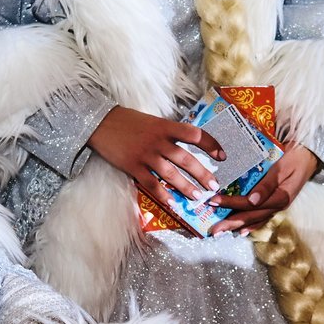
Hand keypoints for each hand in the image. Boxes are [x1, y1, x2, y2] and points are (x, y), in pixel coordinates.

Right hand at [87, 106, 224, 206]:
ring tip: (198, 197)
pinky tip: (172, 202)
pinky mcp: (132, 166)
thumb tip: (190, 143)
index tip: (222, 156)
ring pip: (170, 174)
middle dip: (202, 174)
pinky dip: (162, 194)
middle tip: (214, 186)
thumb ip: (170, 132)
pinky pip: (150, 183)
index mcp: (165, 126)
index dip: (211, 144)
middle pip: (185, 159)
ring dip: (186, 187)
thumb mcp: (153, 121)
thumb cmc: (130, 122)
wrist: (101, 123)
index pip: (194, 134)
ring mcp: (145, 155)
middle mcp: (158, 141)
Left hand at [212, 145, 318, 233]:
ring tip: (222, 232)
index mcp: (279, 197)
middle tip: (214, 230)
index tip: (214, 201)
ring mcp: (278, 207)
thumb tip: (252, 201)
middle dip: (231, 223)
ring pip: (255, 219)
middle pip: (251, 217)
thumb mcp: (281, 168)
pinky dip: (251, 225)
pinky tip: (242, 231)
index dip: (231, 204)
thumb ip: (267, 185)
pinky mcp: (276, 204)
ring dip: (237, 226)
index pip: (250, 204)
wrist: (308, 157)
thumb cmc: (294, 159)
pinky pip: (261, 217)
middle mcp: (278, 206)